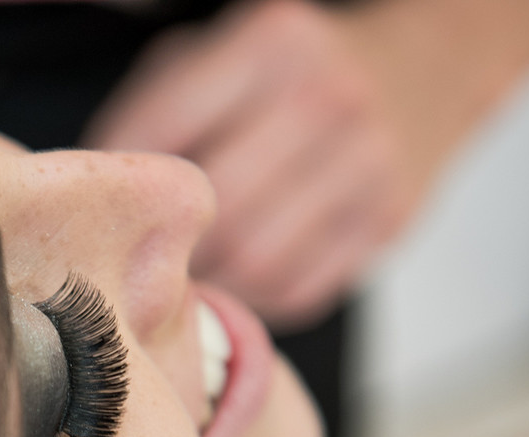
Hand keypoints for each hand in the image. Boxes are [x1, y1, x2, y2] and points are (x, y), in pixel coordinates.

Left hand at [85, 0, 415, 329]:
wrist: (427, 69)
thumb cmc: (296, 72)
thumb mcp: (222, 55)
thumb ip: (158, 108)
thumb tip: (101, 191)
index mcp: (271, 45)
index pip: (164, 131)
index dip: (126, 186)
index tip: (110, 208)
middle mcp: (327, 100)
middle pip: (215, 210)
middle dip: (170, 247)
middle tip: (148, 260)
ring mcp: (369, 164)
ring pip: (259, 262)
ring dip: (214, 283)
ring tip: (195, 274)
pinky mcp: (391, 221)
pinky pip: (302, 291)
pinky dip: (259, 299)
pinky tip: (245, 279)